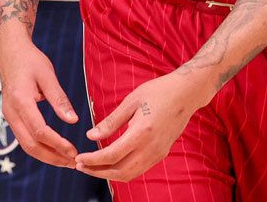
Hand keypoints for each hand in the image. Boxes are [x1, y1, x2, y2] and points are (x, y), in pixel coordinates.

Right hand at [0, 32, 78, 166]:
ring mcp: (9, 117)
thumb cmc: (30, 60)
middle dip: (52, 157)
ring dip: (47, 156)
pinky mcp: (12, 118)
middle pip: (30, 145)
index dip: (57, 144)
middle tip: (74, 163)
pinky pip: (25, 139)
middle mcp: (11, 113)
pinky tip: (55, 151)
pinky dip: (40, 148)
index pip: (39, 131)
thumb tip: (73, 121)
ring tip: (67, 161)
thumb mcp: (47, 74)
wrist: (10, 53)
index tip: (74, 151)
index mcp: (20, 101)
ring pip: (26, 145)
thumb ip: (59, 99)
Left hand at [75, 70, 208, 181]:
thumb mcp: (131, 101)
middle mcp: (151, 148)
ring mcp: (158, 153)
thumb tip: (91, 136)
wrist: (187, 93)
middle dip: (98, 172)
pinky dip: (122, 170)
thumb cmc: (159, 91)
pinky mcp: (162, 154)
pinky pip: (139, 169)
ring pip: (130, 174)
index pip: (111, 155)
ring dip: (109, 174)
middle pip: (120, 172)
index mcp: (142, 132)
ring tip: (93, 167)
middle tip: (81, 166)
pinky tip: (111, 162)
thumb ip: (111, 121)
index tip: (79, 158)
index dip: (92, 160)